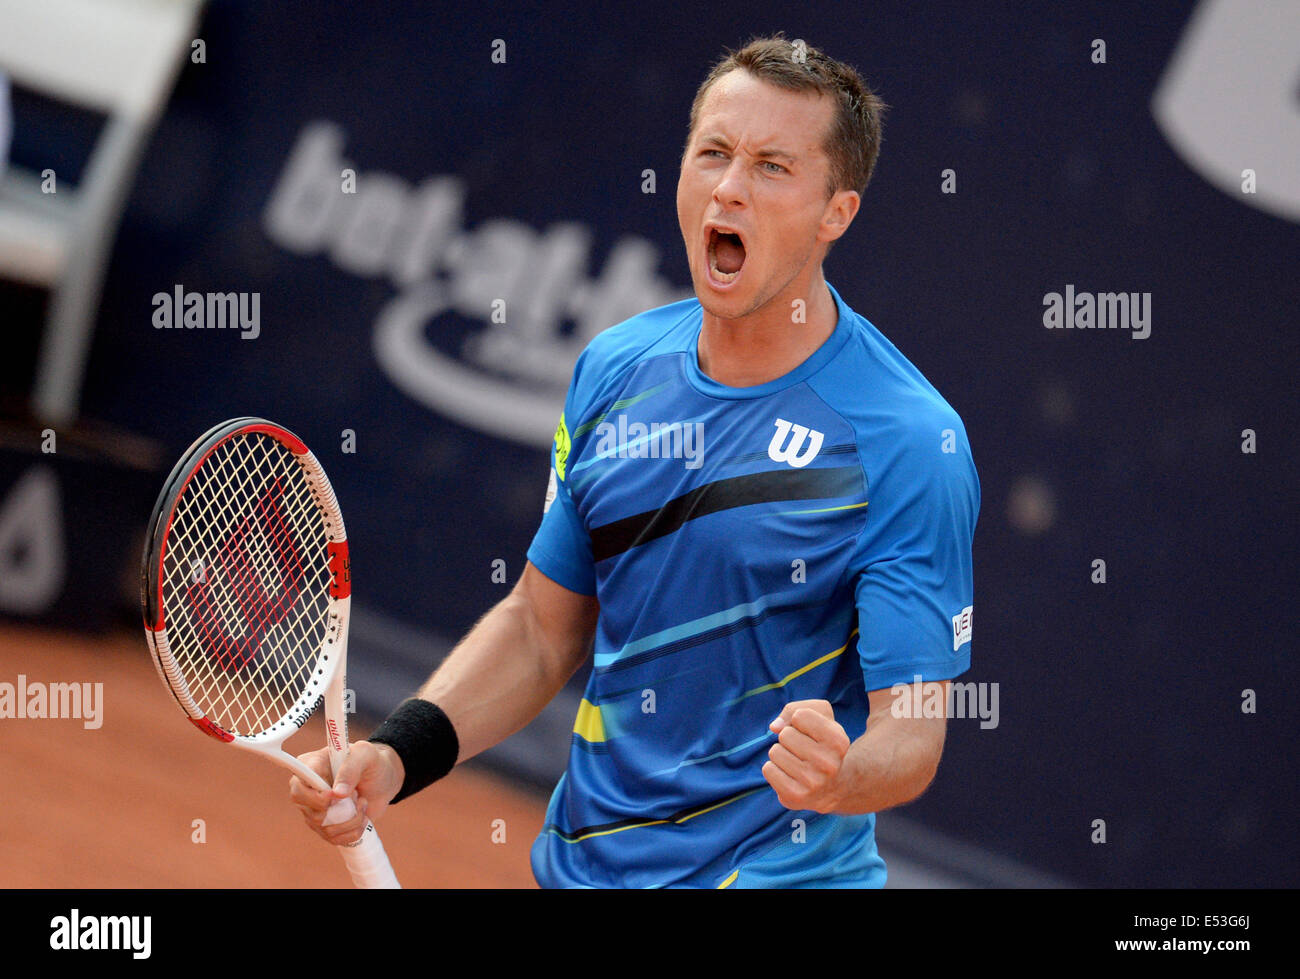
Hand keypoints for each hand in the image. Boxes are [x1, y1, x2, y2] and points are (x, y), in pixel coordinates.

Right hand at [289, 741, 404, 845]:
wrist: (383, 779)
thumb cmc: (370, 761)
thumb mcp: (365, 754)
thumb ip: (350, 768)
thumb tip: (338, 794)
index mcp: (310, 767)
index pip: (298, 787)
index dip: (316, 797)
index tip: (336, 796)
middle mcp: (307, 790)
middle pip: (311, 813)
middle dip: (340, 809)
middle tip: (357, 795)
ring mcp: (315, 810)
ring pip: (325, 828)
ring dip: (351, 818)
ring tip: (362, 802)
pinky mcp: (326, 826)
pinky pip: (334, 839)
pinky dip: (353, 831)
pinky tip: (363, 817)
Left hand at [762, 700, 851, 812]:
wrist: (831, 787)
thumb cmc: (820, 744)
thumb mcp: (818, 717)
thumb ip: (794, 709)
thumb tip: (774, 727)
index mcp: (839, 741)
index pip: (799, 715)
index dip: (799, 720)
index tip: (812, 733)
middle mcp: (829, 764)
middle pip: (785, 734)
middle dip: (789, 739)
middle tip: (803, 751)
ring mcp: (813, 783)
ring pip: (774, 751)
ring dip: (781, 754)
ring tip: (797, 764)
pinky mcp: (795, 796)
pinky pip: (768, 769)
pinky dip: (774, 769)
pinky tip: (789, 776)